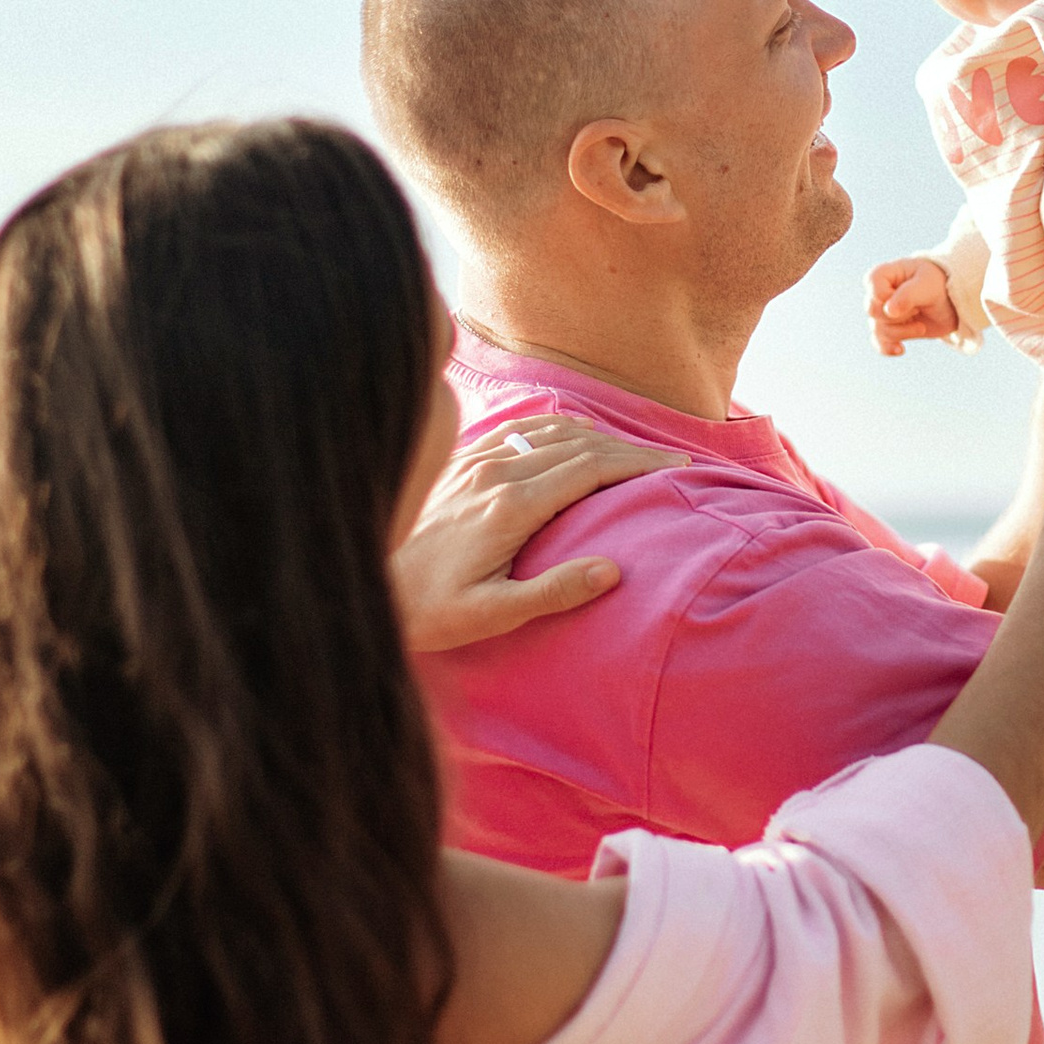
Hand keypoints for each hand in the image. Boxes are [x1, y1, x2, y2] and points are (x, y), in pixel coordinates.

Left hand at [391, 416, 685, 652]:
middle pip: (579, 444)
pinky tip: (573, 437)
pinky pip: (519, 430)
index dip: (640, 464)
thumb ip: (553, 593)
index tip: (678, 467)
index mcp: (511, 506)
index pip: (591, 468)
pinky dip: (559, 429)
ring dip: (598, 436)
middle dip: (630, 449)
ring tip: (633, 451)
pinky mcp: (459, 462)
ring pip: (551, 431)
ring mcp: (474, 461)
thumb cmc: (428, 610)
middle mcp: (494, 471)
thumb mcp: (492, 615)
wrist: (364, 583)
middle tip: (671, 460)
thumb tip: (612, 570)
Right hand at [867, 255, 959, 356]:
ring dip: (902, 332)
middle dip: (898, 316)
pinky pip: (878, 343)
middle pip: (873, 311)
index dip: (889, 297)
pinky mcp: (889, 330)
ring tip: (921, 327)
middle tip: (918, 309)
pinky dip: (888, 348)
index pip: (873, 287)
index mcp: (884, 275)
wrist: (951, 303)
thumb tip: (889, 311)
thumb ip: (908, 295)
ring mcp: (883, 314)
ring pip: (878, 329)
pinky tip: (901, 349)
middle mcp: (878, 294)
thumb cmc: (938, 285)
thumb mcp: (928, 286)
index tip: (911, 295)